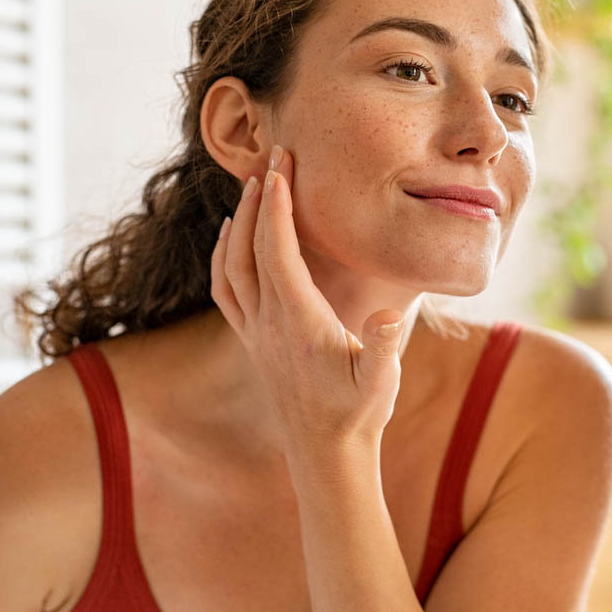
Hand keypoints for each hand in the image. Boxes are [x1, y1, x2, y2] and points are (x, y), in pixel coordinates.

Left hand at [209, 146, 404, 463]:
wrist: (325, 454)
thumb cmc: (359, 414)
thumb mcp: (382, 382)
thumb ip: (384, 347)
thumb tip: (387, 315)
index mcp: (299, 323)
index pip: (279, 252)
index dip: (278, 207)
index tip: (283, 168)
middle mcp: (268, 323)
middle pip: (252, 247)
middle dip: (261, 198)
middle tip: (273, 156)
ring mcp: (255, 332)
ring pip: (232, 265)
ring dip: (240, 222)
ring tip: (254, 186)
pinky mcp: (252, 341)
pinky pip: (225, 289)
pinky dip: (224, 254)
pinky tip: (233, 237)